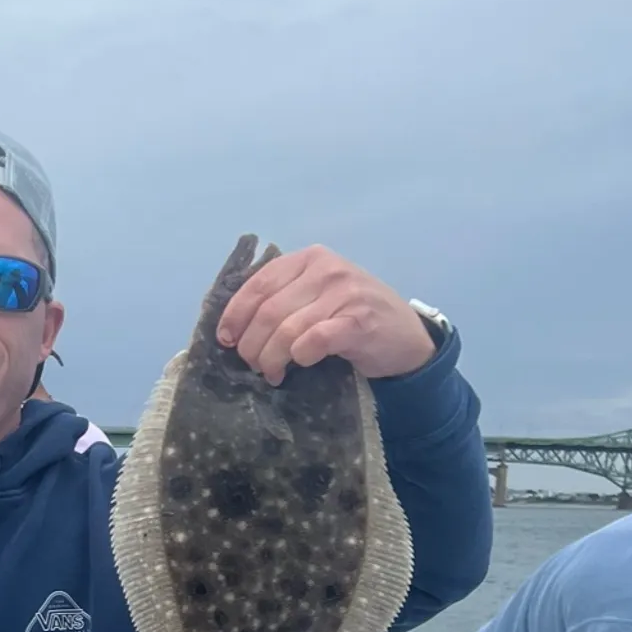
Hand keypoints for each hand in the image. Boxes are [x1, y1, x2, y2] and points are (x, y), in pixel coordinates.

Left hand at [216, 243, 437, 385]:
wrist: (406, 335)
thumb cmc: (352, 317)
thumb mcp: (318, 295)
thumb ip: (285, 299)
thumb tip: (235, 328)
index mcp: (309, 258)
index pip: (259, 283)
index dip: (235, 314)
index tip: (226, 340)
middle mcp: (326, 269)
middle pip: (269, 311)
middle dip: (252, 344)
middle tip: (253, 365)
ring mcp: (345, 293)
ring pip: (288, 329)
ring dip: (272, 358)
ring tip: (272, 373)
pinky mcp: (360, 321)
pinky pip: (315, 340)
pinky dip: (301, 356)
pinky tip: (301, 364)